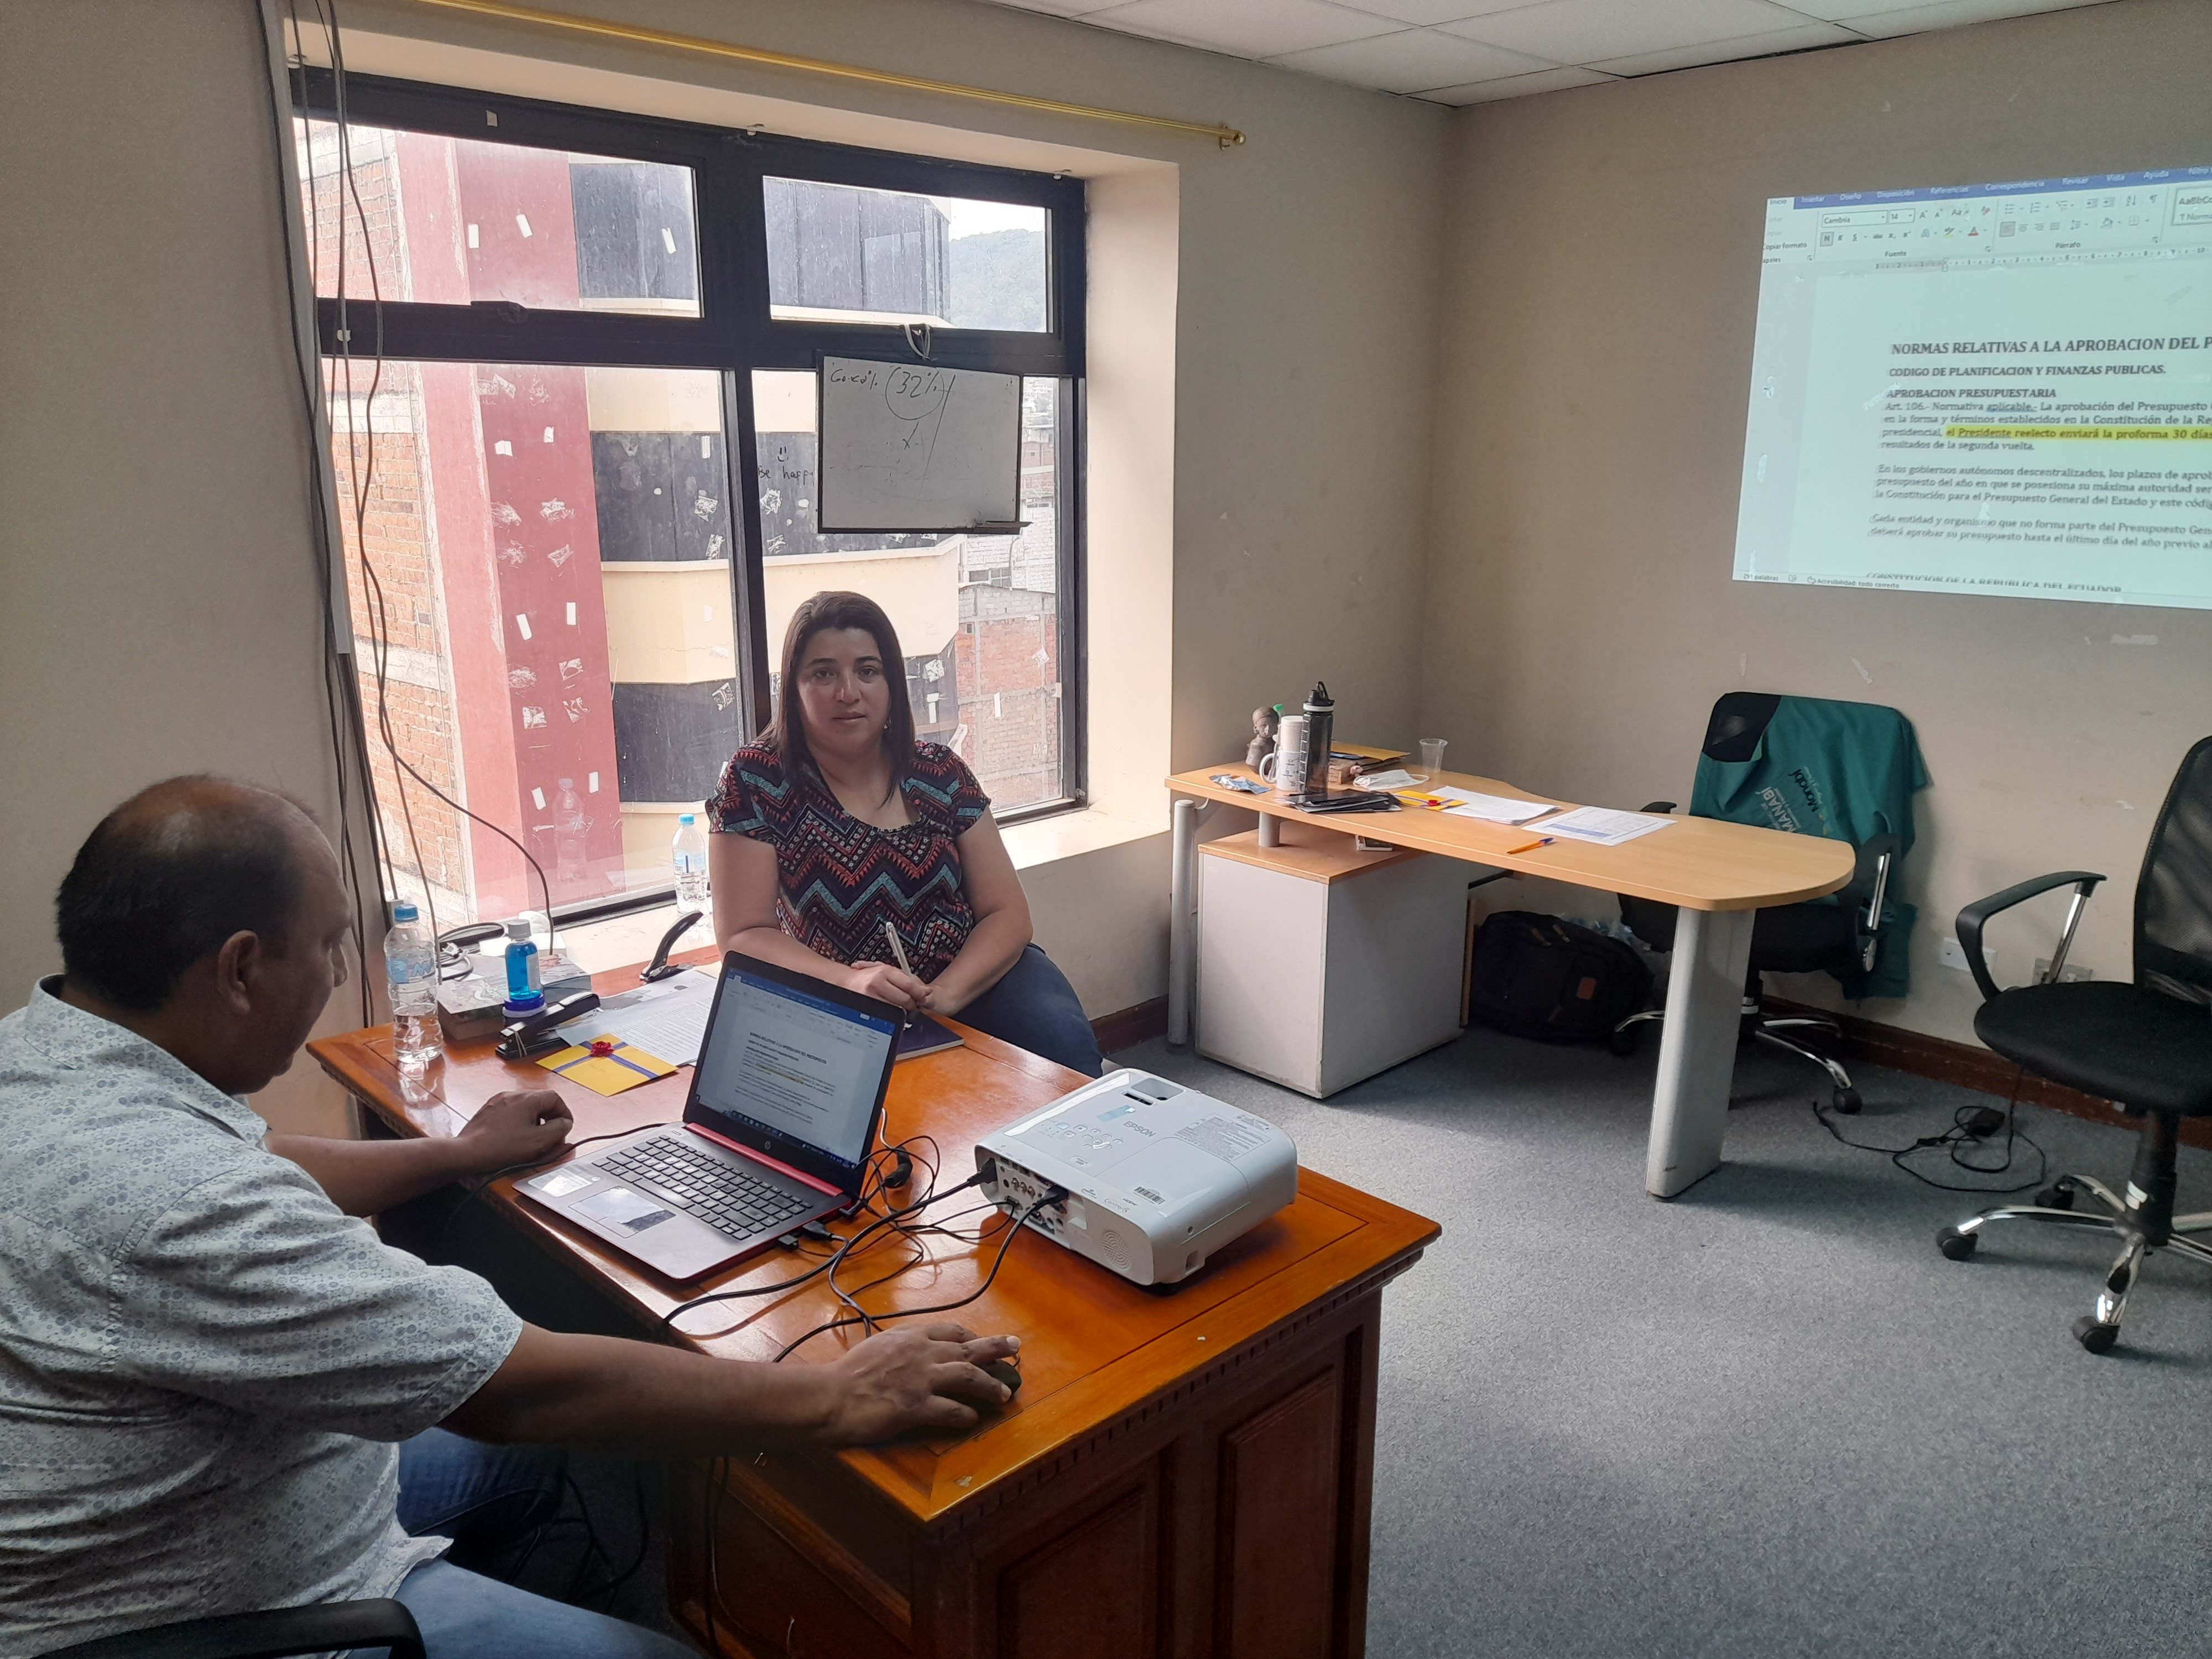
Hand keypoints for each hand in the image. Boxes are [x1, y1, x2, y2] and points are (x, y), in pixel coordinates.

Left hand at [455, 1089, 572, 1174]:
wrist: (467, 1152)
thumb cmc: (501, 1147)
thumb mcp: (538, 1141)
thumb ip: (558, 1130)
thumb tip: (565, 1123)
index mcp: (527, 1098)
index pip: (555, 1098)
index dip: (564, 1113)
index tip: (564, 1127)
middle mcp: (512, 1094)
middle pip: (540, 1101)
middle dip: (550, 1118)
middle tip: (551, 1136)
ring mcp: (497, 1101)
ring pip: (525, 1107)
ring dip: (534, 1120)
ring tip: (533, 1138)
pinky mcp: (488, 1111)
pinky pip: (510, 1112)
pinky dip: (519, 1122)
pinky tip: (515, 1138)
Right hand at [815, 1324, 1018, 1443]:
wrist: (831, 1396)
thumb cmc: (847, 1373)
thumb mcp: (877, 1346)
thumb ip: (901, 1346)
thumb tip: (912, 1350)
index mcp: (910, 1336)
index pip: (951, 1330)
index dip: (972, 1336)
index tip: (983, 1340)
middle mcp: (922, 1353)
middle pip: (969, 1348)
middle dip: (996, 1348)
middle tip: (1016, 1347)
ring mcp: (922, 1380)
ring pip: (969, 1377)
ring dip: (990, 1385)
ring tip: (1004, 1393)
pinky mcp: (917, 1407)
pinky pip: (952, 1410)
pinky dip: (966, 1414)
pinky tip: (973, 1418)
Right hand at [847, 961, 931, 1011]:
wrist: (847, 982)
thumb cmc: (869, 977)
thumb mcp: (888, 972)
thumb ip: (907, 980)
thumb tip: (926, 992)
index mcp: (885, 971)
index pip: (909, 984)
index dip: (919, 993)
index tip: (923, 997)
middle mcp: (877, 982)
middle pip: (904, 998)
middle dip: (912, 1004)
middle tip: (912, 1004)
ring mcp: (870, 995)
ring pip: (896, 1008)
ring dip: (902, 1010)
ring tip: (900, 1006)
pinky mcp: (866, 1006)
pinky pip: (887, 1013)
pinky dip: (892, 1013)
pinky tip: (891, 1009)